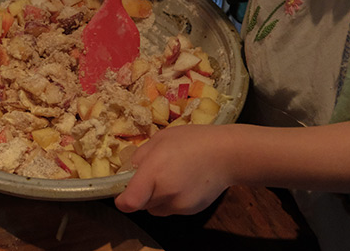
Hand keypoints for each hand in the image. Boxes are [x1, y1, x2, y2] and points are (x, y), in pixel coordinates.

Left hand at [115, 124, 236, 215]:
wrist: (228, 154)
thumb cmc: (192, 140)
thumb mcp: (160, 139)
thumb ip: (140, 157)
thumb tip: (129, 172)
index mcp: (154, 173)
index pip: (129, 202)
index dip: (122, 199)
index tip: (122, 191)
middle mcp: (166, 194)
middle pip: (141, 205)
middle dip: (141, 193)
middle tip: (152, 175)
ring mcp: (180, 205)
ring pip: (156, 209)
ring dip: (156, 198)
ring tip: (171, 177)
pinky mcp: (191, 211)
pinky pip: (172, 209)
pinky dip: (172, 200)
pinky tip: (184, 182)